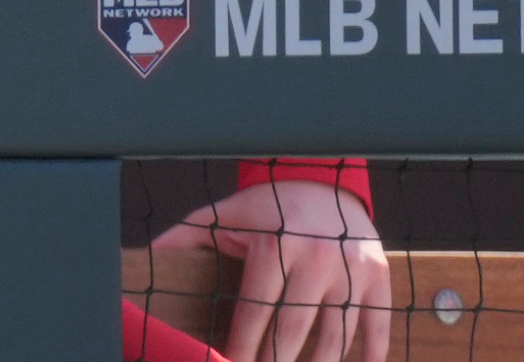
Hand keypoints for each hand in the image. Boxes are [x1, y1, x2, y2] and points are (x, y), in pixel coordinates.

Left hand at [151, 180, 390, 361]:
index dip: (243, 345)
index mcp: (274, 245)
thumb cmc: (266, 206)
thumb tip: (145, 254)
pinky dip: (371, 353)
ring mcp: (351, 268)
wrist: (322, 179)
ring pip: (337, 335)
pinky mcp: (379, 275)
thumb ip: (186, 236)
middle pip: (295, 329)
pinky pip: (377, 323)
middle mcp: (316, 257)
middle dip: (277, 361)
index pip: (255, 309)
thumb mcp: (225, 215)